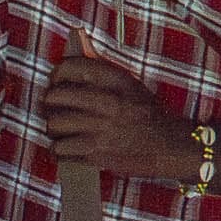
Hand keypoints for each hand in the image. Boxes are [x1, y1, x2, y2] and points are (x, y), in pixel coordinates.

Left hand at [45, 67, 200, 185]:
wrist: (171, 147)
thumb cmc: (150, 116)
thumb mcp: (131, 87)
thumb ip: (104, 77)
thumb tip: (71, 66)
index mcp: (116, 82)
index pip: (73, 67)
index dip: (57, 73)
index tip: (55, 80)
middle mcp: (107, 103)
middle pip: (55, 96)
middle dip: (49, 102)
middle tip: (52, 108)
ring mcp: (100, 130)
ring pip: (54, 125)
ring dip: (53, 128)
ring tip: (60, 130)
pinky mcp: (96, 154)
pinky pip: (61, 150)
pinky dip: (59, 150)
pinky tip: (67, 148)